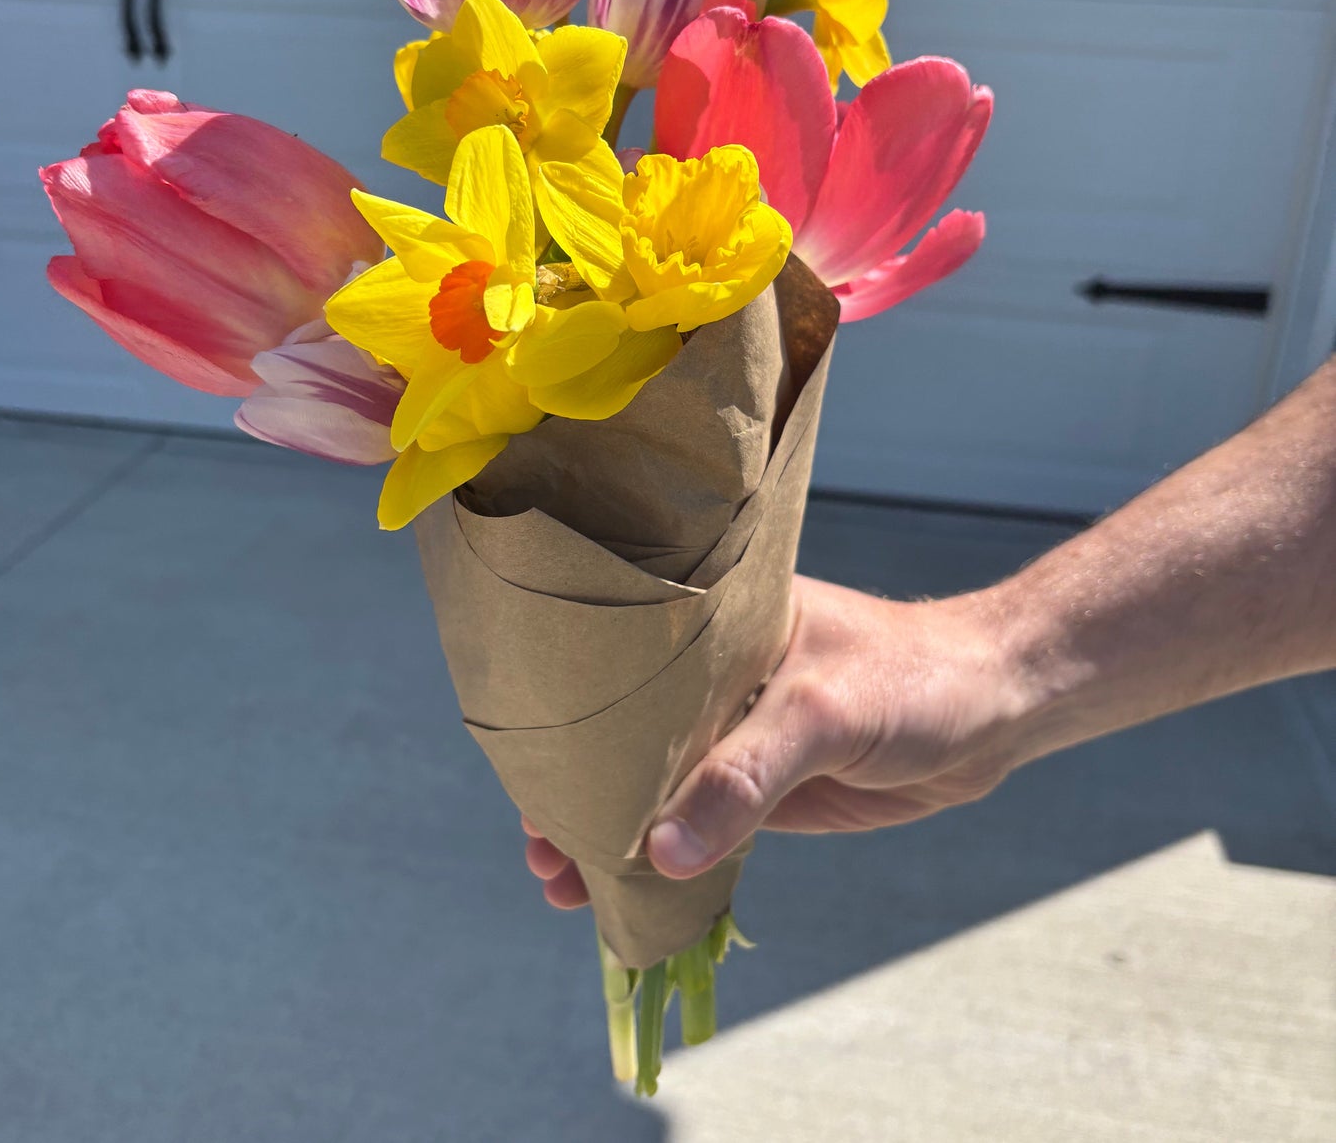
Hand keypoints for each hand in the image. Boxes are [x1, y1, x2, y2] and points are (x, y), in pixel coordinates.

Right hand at [522, 573, 1034, 906]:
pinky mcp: (769, 786)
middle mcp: (714, 678)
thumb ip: (744, 777)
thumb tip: (661, 852)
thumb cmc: (911, 679)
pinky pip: (704, 824)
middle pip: (626, 737)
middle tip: (540, 849)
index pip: (618, 670)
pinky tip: (636, 894)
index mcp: (713, 628)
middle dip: (578, 791)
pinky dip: (669, 859)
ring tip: (564, 886)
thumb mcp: (820, 714)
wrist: (995, 710)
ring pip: (659, 788)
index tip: (527, 772)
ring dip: (615, 834)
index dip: (569, 720)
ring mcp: (740, 735)